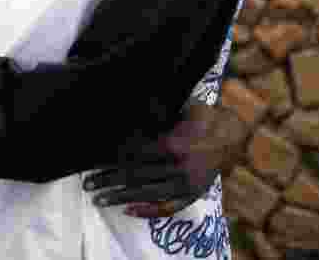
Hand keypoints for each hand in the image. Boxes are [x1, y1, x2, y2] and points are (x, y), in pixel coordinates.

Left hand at [83, 103, 248, 217]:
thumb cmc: (197, 116)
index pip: (134, 155)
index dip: (112, 160)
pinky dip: (147, 210)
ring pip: (148, 194)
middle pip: (136, 175)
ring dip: (121, 198)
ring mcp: (187, 183)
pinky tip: (128, 210)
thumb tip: (120, 109)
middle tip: (87, 184)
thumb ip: (154, 113)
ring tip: (99, 200)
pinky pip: (168, 207)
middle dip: (109, 181)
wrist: (231, 134)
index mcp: (173, 144)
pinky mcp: (192, 194)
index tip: (91, 163)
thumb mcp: (177, 108)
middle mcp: (179, 167)